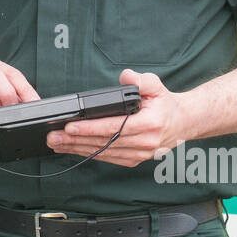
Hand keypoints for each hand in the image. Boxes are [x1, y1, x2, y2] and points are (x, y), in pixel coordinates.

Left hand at [46, 69, 186, 167]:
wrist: (183, 122)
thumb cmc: (165, 103)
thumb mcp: (156, 85)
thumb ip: (140, 80)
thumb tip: (125, 77)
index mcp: (149, 124)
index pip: (113, 127)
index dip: (90, 128)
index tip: (70, 127)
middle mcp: (145, 142)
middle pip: (104, 143)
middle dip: (76, 140)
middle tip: (54, 136)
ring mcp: (140, 154)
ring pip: (103, 153)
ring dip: (78, 149)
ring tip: (57, 143)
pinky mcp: (134, 160)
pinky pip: (108, 158)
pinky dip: (89, 154)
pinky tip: (73, 149)